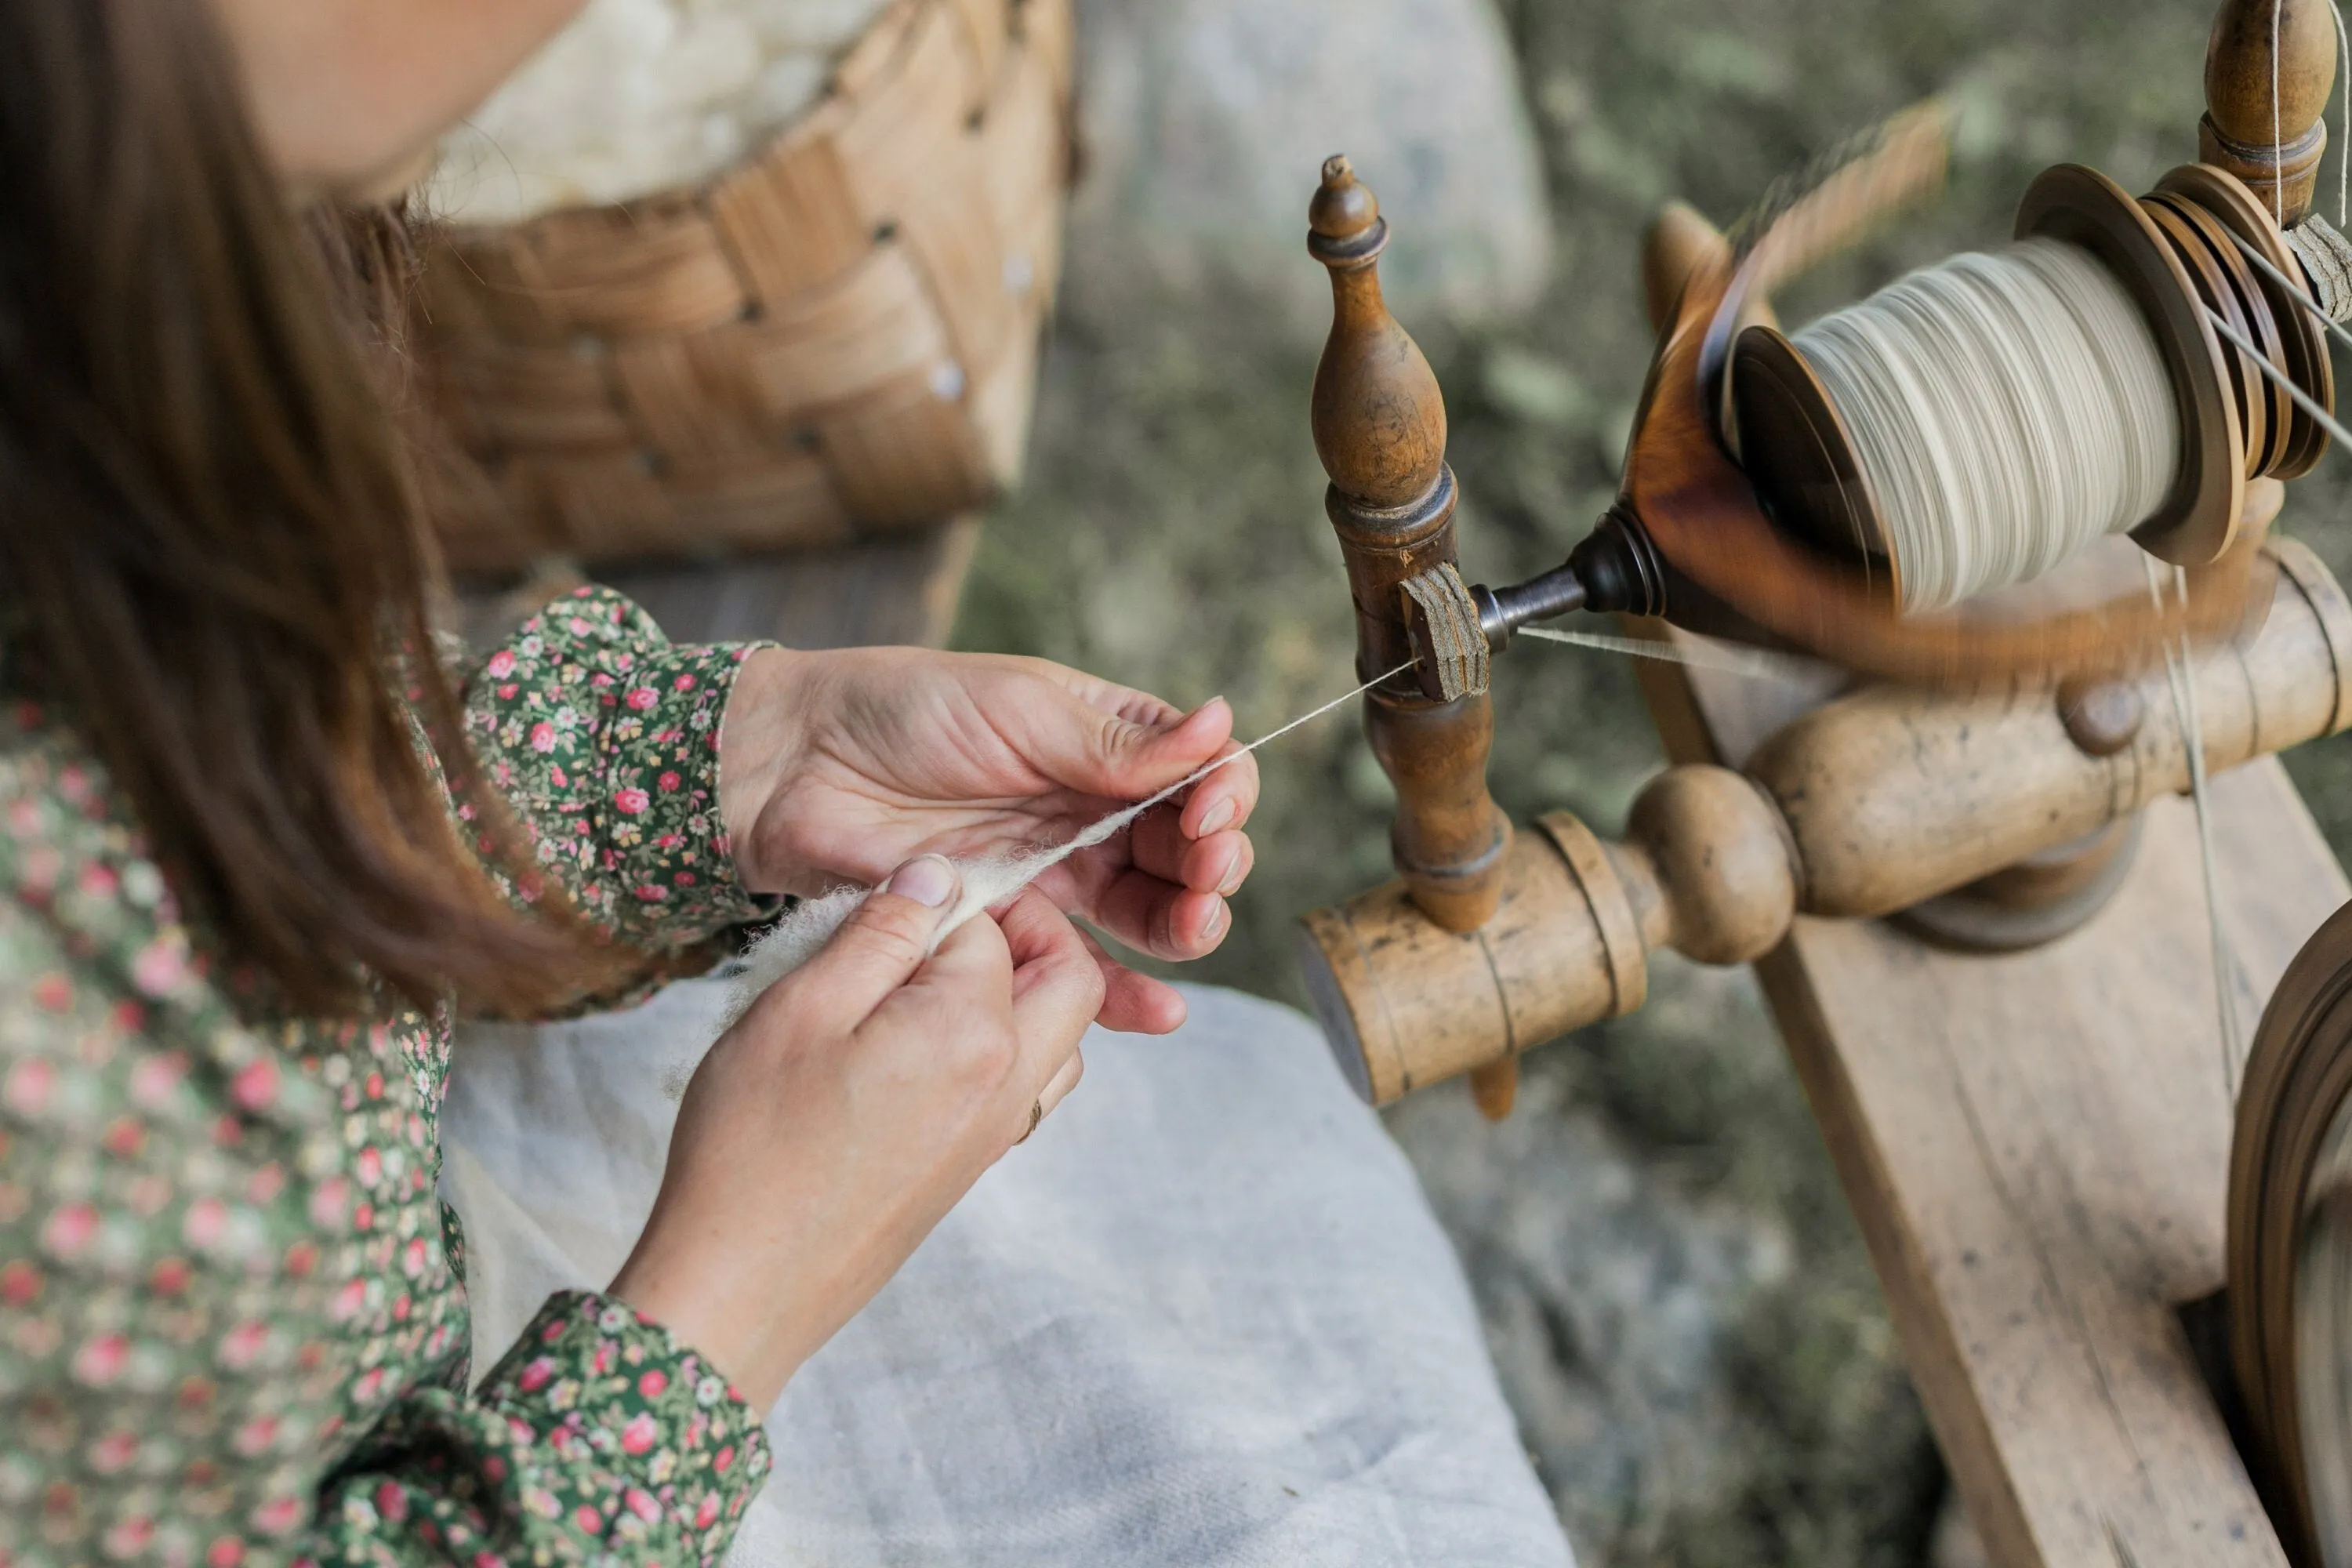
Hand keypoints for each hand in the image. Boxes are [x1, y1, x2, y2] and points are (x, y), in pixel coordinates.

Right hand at [609, 856, 1099, 1411]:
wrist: (741, 1283)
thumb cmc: (754, 1144)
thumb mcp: (802, 1007)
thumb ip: (881, 933)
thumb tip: (938, 877)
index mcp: (974, 1031)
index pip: (995, 927)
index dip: (945, 894)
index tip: (891, 894)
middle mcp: (1008, 1083)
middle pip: (1071, 979)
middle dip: (1026, 931)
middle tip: (943, 919)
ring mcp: (996, 1133)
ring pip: (1060, 1037)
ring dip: (1022, 991)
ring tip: (934, 977)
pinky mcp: (972, 1167)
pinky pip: (1027, 1087)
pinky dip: (1003, 1045)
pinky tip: (926, 1041)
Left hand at [718, 648, 1258, 1033]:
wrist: (797, 768)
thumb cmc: (902, 710)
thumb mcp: (1019, 709)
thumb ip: (1116, 741)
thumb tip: (1224, 724)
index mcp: (1105, 742)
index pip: (1200, 773)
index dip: (1221, 796)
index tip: (1206, 813)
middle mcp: (1092, 809)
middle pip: (1187, 851)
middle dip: (1212, 865)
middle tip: (1203, 873)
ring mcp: (1058, 871)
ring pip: (1150, 912)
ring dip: (1187, 925)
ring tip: (1192, 927)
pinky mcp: (1014, 926)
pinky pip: (1083, 969)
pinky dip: (1126, 994)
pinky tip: (1160, 1012)